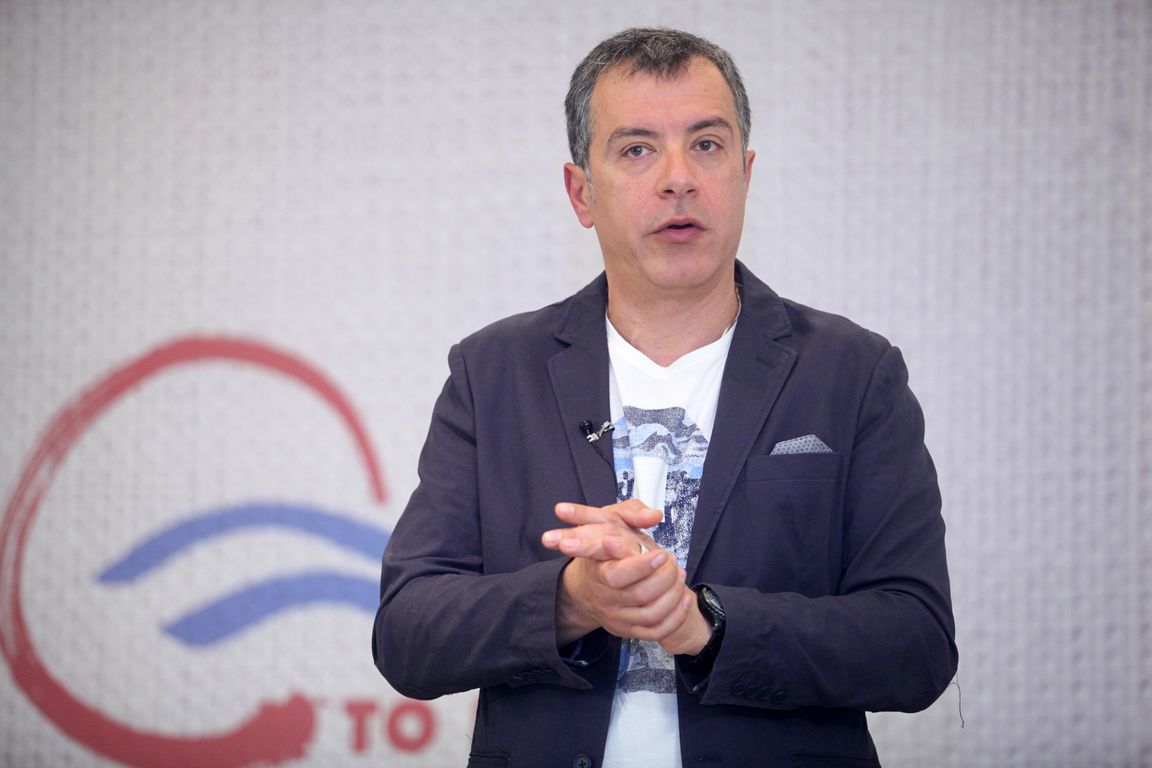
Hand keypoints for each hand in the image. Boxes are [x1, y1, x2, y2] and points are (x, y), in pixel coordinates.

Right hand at [547, 499, 698, 646]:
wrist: (585, 588)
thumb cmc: (603, 551)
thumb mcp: (610, 523)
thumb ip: (630, 514)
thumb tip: (654, 515)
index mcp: (598, 572)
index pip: (618, 575)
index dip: (643, 566)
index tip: (660, 554)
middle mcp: (605, 599)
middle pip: (641, 595)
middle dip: (665, 578)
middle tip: (673, 562)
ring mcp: (617, 618)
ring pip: (652, 615)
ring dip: (674, 595)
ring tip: (679, 576)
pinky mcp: (628, 631)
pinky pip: (656, 632)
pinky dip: (675, 617)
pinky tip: (684, 599)